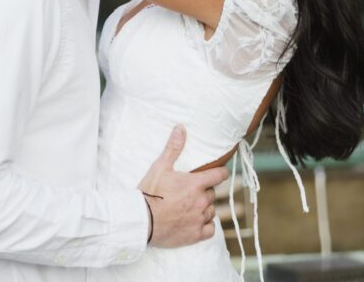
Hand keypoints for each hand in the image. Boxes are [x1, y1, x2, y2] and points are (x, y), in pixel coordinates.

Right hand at [138, 125, 227, 246]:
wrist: (142, 221)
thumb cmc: (150, 192)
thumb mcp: (160, 166)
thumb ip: (173, 147)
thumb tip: (181, 128)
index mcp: (195, 184)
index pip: (219, 175)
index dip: (221, 172)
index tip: (221, 171)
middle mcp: (201, 201)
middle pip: (213, 193)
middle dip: (206, 190)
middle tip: (194, 190)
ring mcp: (199, 219)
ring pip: (212, 211)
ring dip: (206, 207)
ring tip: (194, 205)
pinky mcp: (195, 235)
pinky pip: (210, 229)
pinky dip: (207, 225)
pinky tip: (198, 221)